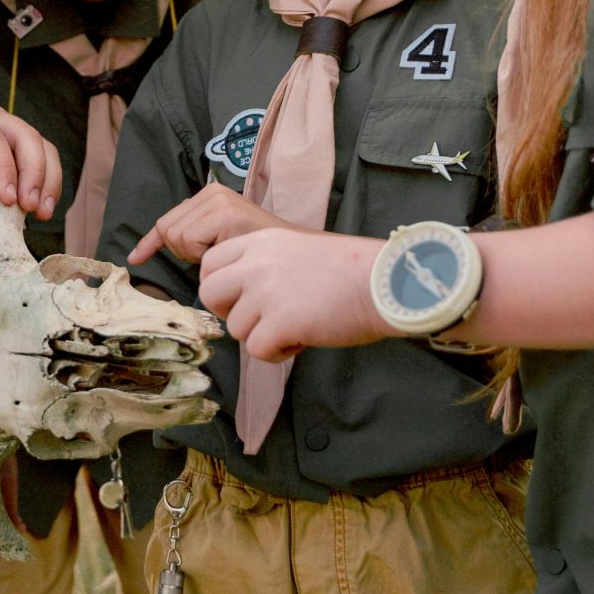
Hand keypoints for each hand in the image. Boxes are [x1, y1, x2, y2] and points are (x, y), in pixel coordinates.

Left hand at [0, 101, 61, 219]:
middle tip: (32, 208)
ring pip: (41, 146)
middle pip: (27, 137)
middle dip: (35, 173)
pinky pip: (40, 159)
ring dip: (48, 179)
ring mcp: (7, 131)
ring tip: (43, 212)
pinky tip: (40, 208)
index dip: (5, 169)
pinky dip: (46, 182)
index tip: (9, 201)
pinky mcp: (15, 148)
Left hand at [128, 182, 295, 265]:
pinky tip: (225, 253)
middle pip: (167, 229)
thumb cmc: (255, 254)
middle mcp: (212, 192)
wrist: (292, 257)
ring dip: (196, 256)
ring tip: (223, 254)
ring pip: (176, 237)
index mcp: (210, 195)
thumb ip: (195, 235)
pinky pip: (190, 241)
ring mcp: (219, 201)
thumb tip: (154, 245)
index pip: (168, 219)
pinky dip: (202, 256)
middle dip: (183, 252)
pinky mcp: (225, 213)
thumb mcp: (218, 239)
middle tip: (213, 257)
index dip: (151, 242)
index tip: (136, 258)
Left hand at [198, 230, 386, 362]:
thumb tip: (242, 297)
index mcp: (260, 241)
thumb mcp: (296, 249)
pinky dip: (278, 352)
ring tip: (296, 327)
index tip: (244, 298)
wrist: (384, 281)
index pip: (210, 262)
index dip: (222, 286)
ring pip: (236, 327)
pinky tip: (302, 340)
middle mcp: (257, 263)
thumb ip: (264, 265)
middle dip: (230, 311)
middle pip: (210, 293)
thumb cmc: (350, 270)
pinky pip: (257, 350)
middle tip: (261, 318)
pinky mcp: (281, 322)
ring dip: (262, 335)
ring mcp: (266, 292)